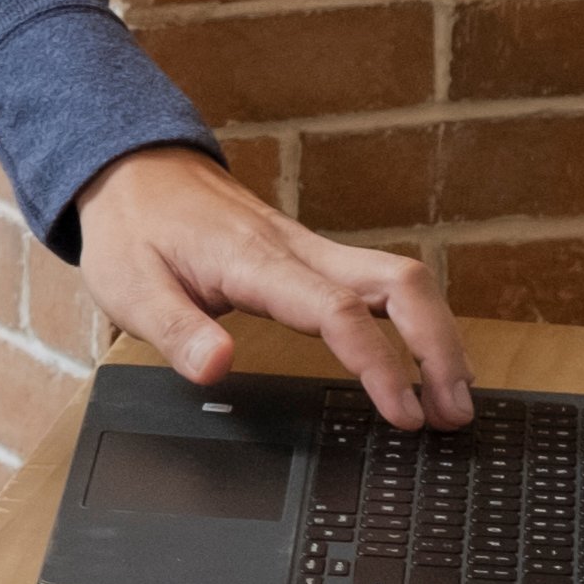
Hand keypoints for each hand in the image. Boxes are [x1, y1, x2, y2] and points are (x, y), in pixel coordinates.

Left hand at [71, 145, 475, 431]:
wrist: (135, 170)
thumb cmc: (134, 229)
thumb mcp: (130, 287)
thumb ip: (175, 331)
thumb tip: (216, 369)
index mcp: (256, 261)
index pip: (337, 311)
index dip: (379, 362)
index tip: (403, 412)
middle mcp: (299, 250)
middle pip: (401, 285)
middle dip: (439, 348)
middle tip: (453, 413)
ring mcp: (313, 250)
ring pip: (402, 281)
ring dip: (438, 335)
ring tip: (453, 398)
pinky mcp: (314, 257)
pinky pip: (382, 283)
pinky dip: (416, 320)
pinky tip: (425, 359)